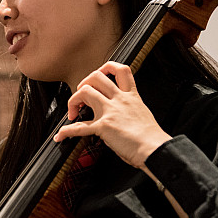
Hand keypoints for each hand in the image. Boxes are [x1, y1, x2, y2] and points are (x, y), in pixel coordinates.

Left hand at [53, 61, 170, 167]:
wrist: (156, 149)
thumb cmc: (153, 138)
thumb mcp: (143, 115)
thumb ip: (130, 110)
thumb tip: (121, 117)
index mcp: (132, 97)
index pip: (121, 69)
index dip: (106, 67)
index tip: (98, 75)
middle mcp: (120, 100)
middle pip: (96, 77)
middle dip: (83, 84)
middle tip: (81, 97)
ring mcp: (110, 112)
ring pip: (85, 92)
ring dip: (73, 101)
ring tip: (72, 113)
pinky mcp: (103, 127)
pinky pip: (79, 127)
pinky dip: (66, 132)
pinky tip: (60, 136)